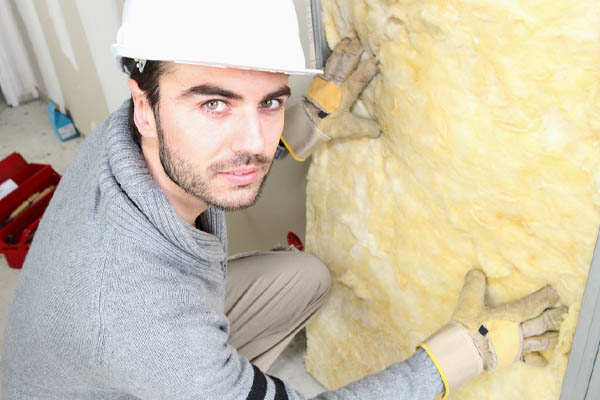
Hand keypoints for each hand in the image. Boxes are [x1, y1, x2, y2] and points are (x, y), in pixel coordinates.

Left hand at [280, 37, 380, 160]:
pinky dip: (335, 53)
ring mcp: (326, 80)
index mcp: (342, 97)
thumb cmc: (327, 125)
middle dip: (354, 52)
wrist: (306, 123)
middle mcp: (334, 86)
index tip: (375, 62)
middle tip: (363, 42)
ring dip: (343, 48)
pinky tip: (340, 46)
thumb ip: (365, 127)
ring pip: (335, 60)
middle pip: (344, 65)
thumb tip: (380, 130)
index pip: (356, 82)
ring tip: (351, 38)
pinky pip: (329, 62)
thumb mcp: (348, 128)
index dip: (365, 72)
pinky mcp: (320, 78)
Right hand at [420, 269, 566, 397]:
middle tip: (567, 313)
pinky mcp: (511, 357)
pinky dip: (538, 359)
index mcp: (511, 316)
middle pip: (543, 323)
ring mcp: (516, 346)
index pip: (533, 304)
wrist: (464, 351)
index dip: (545, 298)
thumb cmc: (468, 326)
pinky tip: (545, 361)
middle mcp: (518, 331)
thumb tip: (476, 272)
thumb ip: (474, 283)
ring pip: (541, 341)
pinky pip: (529, 359)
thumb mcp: (469, 300)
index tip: (554, 292)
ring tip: (562, 334)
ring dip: (553, 337)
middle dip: (556, 317)